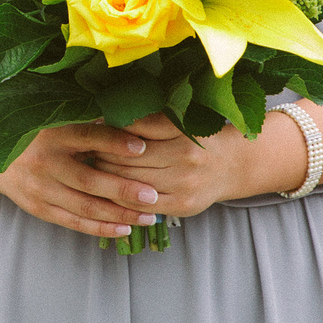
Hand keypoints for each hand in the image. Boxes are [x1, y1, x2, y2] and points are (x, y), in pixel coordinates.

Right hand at [0, 122, 167, 237]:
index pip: (86, 137)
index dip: (114, 142)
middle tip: (153, 196)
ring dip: (119, 214)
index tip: (143, 147)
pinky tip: (124, 229)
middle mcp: (45, 162)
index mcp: (52, 134)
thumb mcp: (56, 121)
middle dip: (124, 190)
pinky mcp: (39, 208)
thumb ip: (88, 123)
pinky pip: (74, 222)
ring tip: (147, 217)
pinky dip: (100, 228)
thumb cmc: (35, 134)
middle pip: (89, 180)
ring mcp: (40, 188)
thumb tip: (131, 123)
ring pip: (85, 206)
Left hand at [102, 113, 283, 217]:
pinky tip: (110, 190)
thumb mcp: (180, 120)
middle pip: (129, 158)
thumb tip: (106, 117)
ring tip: (93, 167)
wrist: (236, 164)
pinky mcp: (183, 205)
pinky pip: (142, 204)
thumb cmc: (200, 137)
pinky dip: (122, 198)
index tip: (93, 127)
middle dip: (102, 153)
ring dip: (108, 176)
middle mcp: (185, 157)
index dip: (109, 129)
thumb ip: (149, 119)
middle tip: (86, 149)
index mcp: (183, 130)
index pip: (135, 130)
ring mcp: (185, 184)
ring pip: (132, 181)